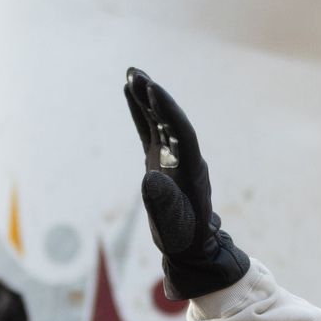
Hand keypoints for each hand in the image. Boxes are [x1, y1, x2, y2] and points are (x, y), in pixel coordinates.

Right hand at [124, 67, 249, 299]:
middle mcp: (184, 158)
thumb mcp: (171, 224)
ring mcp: (172, 156)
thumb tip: (149, 178)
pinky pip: (150, 130)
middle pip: (171, 120)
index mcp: (191, 170)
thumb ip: (162, 202)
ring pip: (160, 120)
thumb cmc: (182, 237)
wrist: (191, 246)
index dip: (168, 110)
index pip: (181, 132)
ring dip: (146, 98)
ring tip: (132, 73)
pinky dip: (140, 112)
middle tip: (137, 74)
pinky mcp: (160, 159)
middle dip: (155, 97)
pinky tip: (129, 93)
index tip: (153, 89)